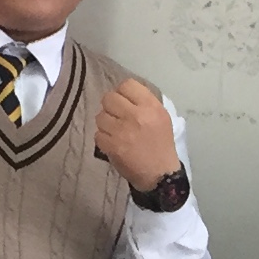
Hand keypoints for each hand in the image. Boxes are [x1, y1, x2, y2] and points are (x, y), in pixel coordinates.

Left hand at [93, 76, 182, 190]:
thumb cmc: (161, 144)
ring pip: (100, 116)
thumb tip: (123, 95)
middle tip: (116, 117)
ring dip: (105, 124)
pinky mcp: (112, 146)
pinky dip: (103, 139)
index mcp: (151, 106)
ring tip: (115, 132)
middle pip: (109, 98)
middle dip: (110, 108)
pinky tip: (113, 144)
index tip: (124, 103)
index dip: (122, 93)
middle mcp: (136, 115)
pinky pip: (97, 134)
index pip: (127, 85)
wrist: (160, 174)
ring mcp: (122, 131)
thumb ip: (144, 103)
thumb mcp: (161, 118)